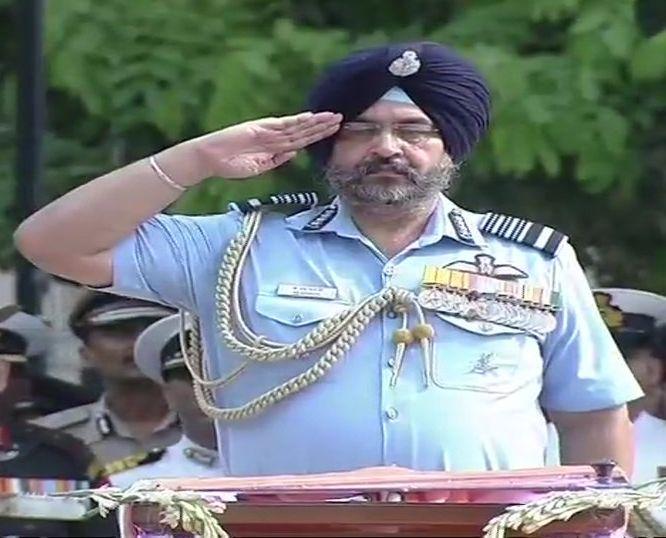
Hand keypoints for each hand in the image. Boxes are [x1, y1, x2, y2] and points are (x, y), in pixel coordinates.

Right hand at [191, 111, 341, 178]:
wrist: (211, 159)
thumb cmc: (231, 165)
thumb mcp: (259, 167)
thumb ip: (277, 160)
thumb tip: (295, 153)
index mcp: (275, 147)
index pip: (301, 140)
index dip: (317, 135)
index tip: (333, 131)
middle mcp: (274, 136)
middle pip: (303, 131)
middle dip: (321, 126)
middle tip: (340, 118)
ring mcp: (268, 131)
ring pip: (297, 127)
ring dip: (315, 123)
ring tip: (332, 117)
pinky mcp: (260, 128)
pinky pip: (282, 126)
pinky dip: (297, 122)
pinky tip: (310, 118)